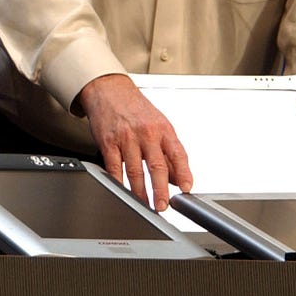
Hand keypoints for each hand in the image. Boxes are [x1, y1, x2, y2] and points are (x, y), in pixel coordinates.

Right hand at [75, 73, 191, 210]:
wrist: (109, 90)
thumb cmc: (135, 108)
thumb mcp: (159, 124)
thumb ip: (169, 152)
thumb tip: (178, 178)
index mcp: (163, 129)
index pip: (178, 153)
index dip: (184, 173)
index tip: (186, 188)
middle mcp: (146, 133)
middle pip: (156, 165)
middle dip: (161, 189)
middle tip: (163, 206)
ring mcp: (126, 138)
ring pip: (135, 170)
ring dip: (140, 192)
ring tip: (145, 204)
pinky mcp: (108, 142)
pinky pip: (114, 167)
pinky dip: (119, 182)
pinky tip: (123, 191)